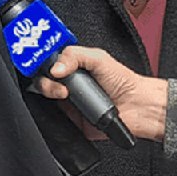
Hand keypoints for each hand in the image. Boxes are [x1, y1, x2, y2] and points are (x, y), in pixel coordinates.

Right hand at [34, 46, 168, 140]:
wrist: (137, 107)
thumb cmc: (123, 81)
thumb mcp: (99, 58)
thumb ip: (75, 56)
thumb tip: (55, 67)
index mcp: (72, 64)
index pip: (48, 59)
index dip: (39, 58)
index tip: (39, 60)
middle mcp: (67, 81)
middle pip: (41, 77)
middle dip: (45, 78)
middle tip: (58, 80)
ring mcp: (67, 100)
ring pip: (43, 96)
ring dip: (49, 92)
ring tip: (65, 94)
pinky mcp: (70, 119)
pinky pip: (53, 116)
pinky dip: (52, 112)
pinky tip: (63, 106)